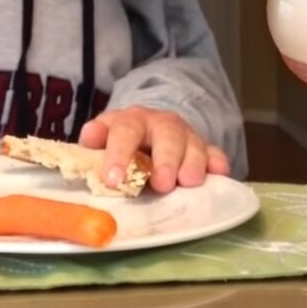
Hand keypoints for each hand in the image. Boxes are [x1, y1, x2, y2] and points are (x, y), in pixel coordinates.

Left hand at [79, 107, 230, 193]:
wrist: (148, 129)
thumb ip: (94, 143)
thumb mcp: (103, 140)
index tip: (114, 180)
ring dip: (192, 163)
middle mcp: (160, 124)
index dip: (119, 154)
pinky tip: (219, 173)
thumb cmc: (122, 144)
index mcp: (130, 121)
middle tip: (162, 185)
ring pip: (193, 144)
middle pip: (166, 135)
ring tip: (189, 183)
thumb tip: (87, 141)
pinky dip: (217, 163)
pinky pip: (215, 153)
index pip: (124, 132)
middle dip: (165, 160)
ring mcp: (184, 136)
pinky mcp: (204, 148)